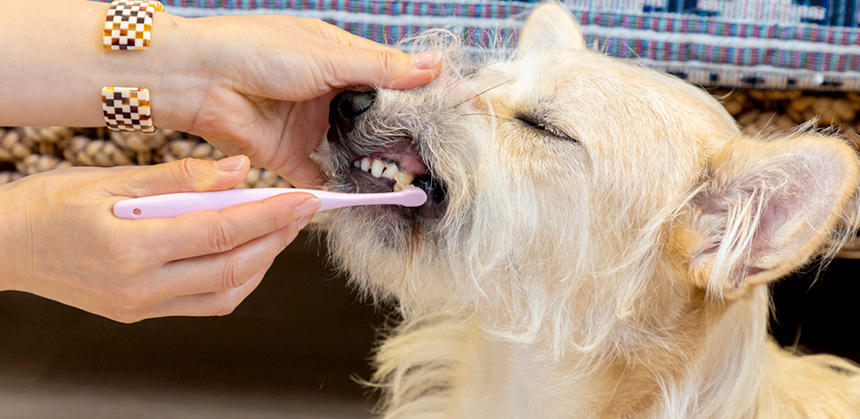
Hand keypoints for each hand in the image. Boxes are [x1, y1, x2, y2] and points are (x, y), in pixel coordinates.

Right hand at [0, 156, 319, 322]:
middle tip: (301, 212)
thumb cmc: (48, 205)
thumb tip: (238, 169)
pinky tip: (243, 252)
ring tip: (277, 229)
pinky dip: (235, 280)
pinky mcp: (140, 313)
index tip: (305, 201)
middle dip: (277, 239)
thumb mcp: (110, 178)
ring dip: (261, 262)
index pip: (222, 231)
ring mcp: (141, 306)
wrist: (3, 247)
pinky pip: (204, 303)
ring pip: (225, 293)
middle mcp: (140, 286)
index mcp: (132, 245)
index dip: (271, 215)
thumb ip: (180, 177)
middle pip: (233, 268)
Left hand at [165, 15, 442, 186]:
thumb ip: (381, 69)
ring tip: (410, 177)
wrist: (198, 79)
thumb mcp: (328, 55)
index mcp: (341, 60)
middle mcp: (330, 94)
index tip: (462, 109)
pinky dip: (342, 187)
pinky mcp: (290, 156)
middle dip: (404, 136)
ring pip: (355, 149)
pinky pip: (323, 175)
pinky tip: (368, 195)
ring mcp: (312, 126)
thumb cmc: (258, 50)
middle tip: (437, 155)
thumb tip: (435, 66)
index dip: (424, 94)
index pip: (394, 79)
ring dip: (377, 162)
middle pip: (378, 120)